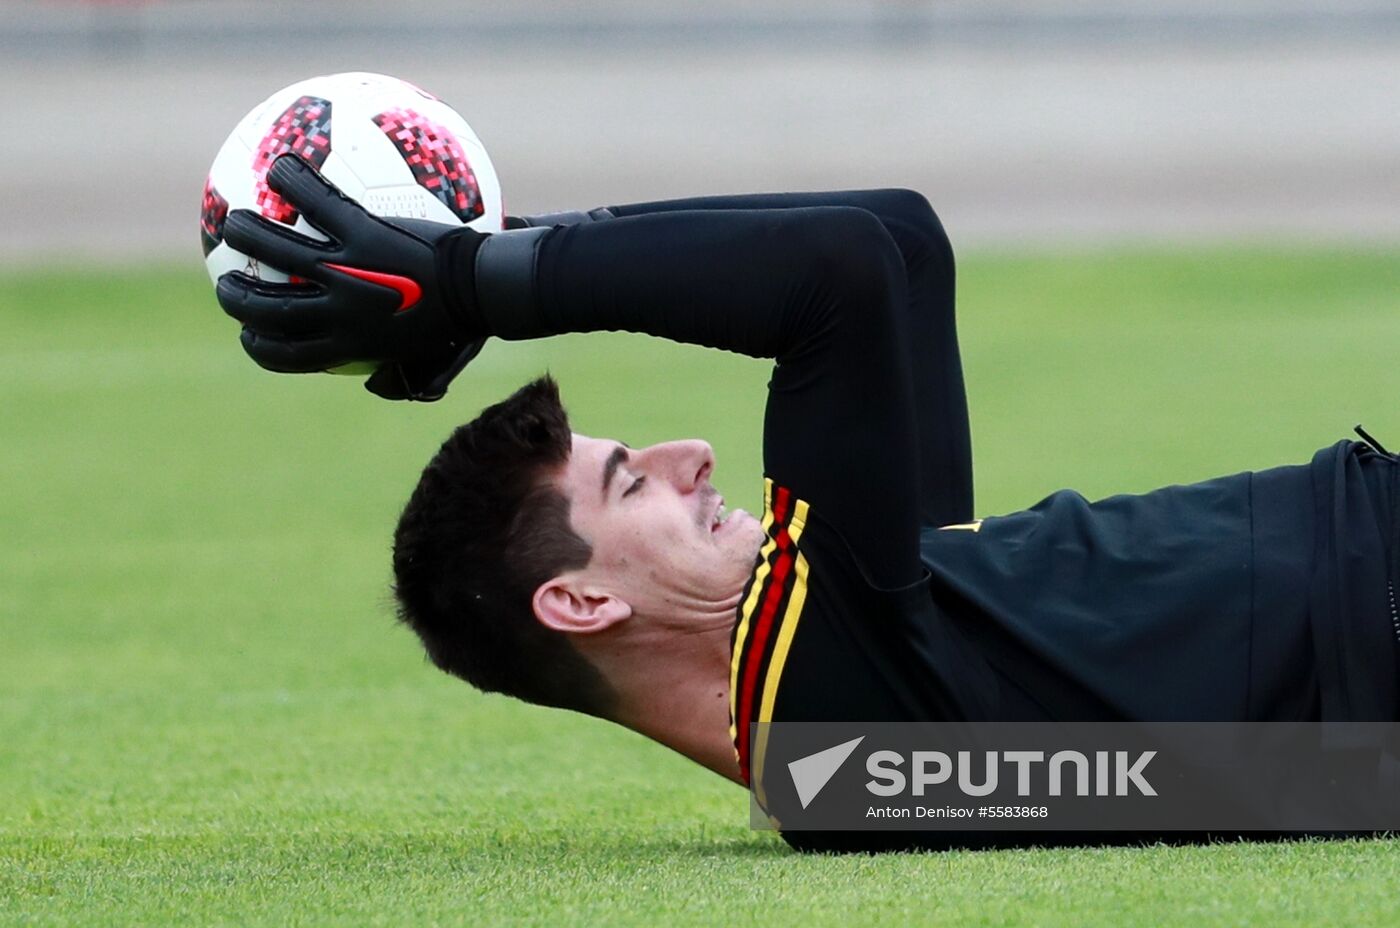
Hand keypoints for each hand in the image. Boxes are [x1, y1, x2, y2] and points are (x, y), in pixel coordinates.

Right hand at [215, 153, 487, 400]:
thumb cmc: (466, 324)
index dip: (257, 346)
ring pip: (274, 250)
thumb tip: (375, 389)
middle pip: (265, 308)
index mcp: (350, 346)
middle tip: (226, 281)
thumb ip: (398, 378)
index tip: (248, 334)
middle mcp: (338, 313)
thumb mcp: (427, 361)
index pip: (285, 356)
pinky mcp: (363, 234)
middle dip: (236, 296)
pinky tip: (278, 167)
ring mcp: (346, 270)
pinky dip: (291, 183)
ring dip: (244, 233)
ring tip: (233, 222)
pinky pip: (315, 203)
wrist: (486, 290)